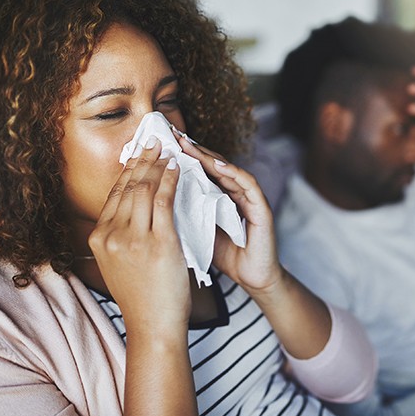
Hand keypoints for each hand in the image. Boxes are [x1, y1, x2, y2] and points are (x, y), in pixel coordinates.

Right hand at [88, 137, 190, 331]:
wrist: (153, 326)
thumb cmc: (143, 298)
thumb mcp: (119, 265)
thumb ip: (120, 239)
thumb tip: (130, 215)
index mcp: (99, 239)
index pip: (114, 195)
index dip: (128, 171)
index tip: (138, 154)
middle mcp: (111, 235)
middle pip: (127, 187)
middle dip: (142, 160)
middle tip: (154, 141)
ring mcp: (133, 239)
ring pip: (144, 189)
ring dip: (157, 165)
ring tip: (168, 150)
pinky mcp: (158, 242)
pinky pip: (164, 201)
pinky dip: (171, 181)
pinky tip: (178, 169)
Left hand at [175, 132, 284, 298]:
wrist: (253, 278)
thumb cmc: (226, 256)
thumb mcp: (196, 232)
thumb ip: (182, 214)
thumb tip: (152, 202)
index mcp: (218, 198)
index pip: (199, 172)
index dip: (181, 159)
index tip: (160, 148)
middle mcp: (234, 193)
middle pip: (212, 165)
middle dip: (192, 150)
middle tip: (172, 136)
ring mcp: (250, 198)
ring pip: (228, 170)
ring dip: (209, 156)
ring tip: (189, 145)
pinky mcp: (262, 208)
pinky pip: (248, 184)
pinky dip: (234, 173)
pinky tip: (218, 165)